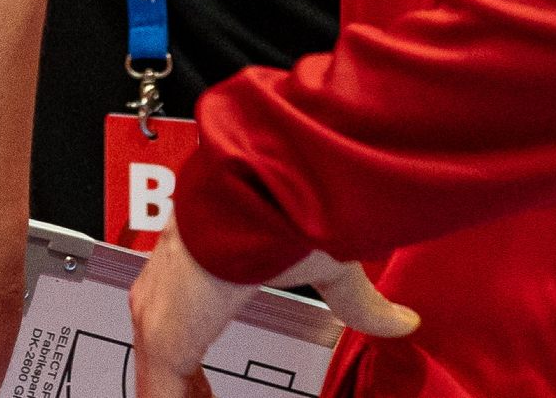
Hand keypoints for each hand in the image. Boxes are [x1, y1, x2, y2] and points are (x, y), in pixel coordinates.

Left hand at [130, 224, 418, 397]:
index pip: (177, 306)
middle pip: (158, 331)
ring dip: (170, 389)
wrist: (270, 180)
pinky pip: (159, 380)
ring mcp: (162, 295)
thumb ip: (358, 300)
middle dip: (174, 372)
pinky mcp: (166, 325)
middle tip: (197, 397)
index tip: (198, 381)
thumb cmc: (290, 199)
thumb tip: (401, 320)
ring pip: (155, 358)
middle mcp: (172, 266)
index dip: (183, 347)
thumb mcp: (329, 261)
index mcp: (202, 248)